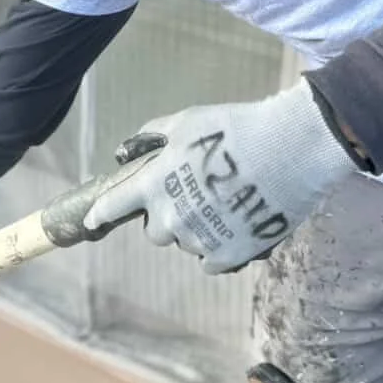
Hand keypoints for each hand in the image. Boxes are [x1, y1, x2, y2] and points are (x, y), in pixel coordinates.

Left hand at [83, 81, 354, 273]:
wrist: (291, 148)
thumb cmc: (236, 127)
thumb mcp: (187, 121)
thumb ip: (152, 137)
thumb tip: (126, 151)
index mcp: (153, 184)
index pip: (113, 205)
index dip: (100, 214)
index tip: (92, 221)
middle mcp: (170, 218)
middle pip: (156, 231)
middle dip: (168, 216)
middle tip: (195, 195)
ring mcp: (199, 240)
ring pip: (188, 244)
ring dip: (198, 230)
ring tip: (227, 204)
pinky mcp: (229, 256)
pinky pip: (212, 261)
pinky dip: (220, 248)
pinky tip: (238, 225)